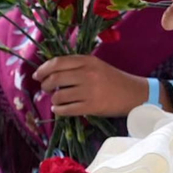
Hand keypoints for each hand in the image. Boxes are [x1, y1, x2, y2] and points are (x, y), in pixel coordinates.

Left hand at [32, 54, 147, 116]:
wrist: (134, 94)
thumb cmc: (112, 79)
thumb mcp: (95, 66)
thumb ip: (75, 67)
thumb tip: (48, 73)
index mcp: (88, 61)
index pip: (57, 63)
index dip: (43, 69)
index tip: (37, 75)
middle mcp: (88, 74)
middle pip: (54, 79)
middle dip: (45, 85)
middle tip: (45, 89)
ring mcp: (90, 91)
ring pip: (58, 96)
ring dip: (53, 100)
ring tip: (58, 100)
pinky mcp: (91, 106)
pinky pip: (65, 110)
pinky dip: (59, 110)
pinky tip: (60, 109)